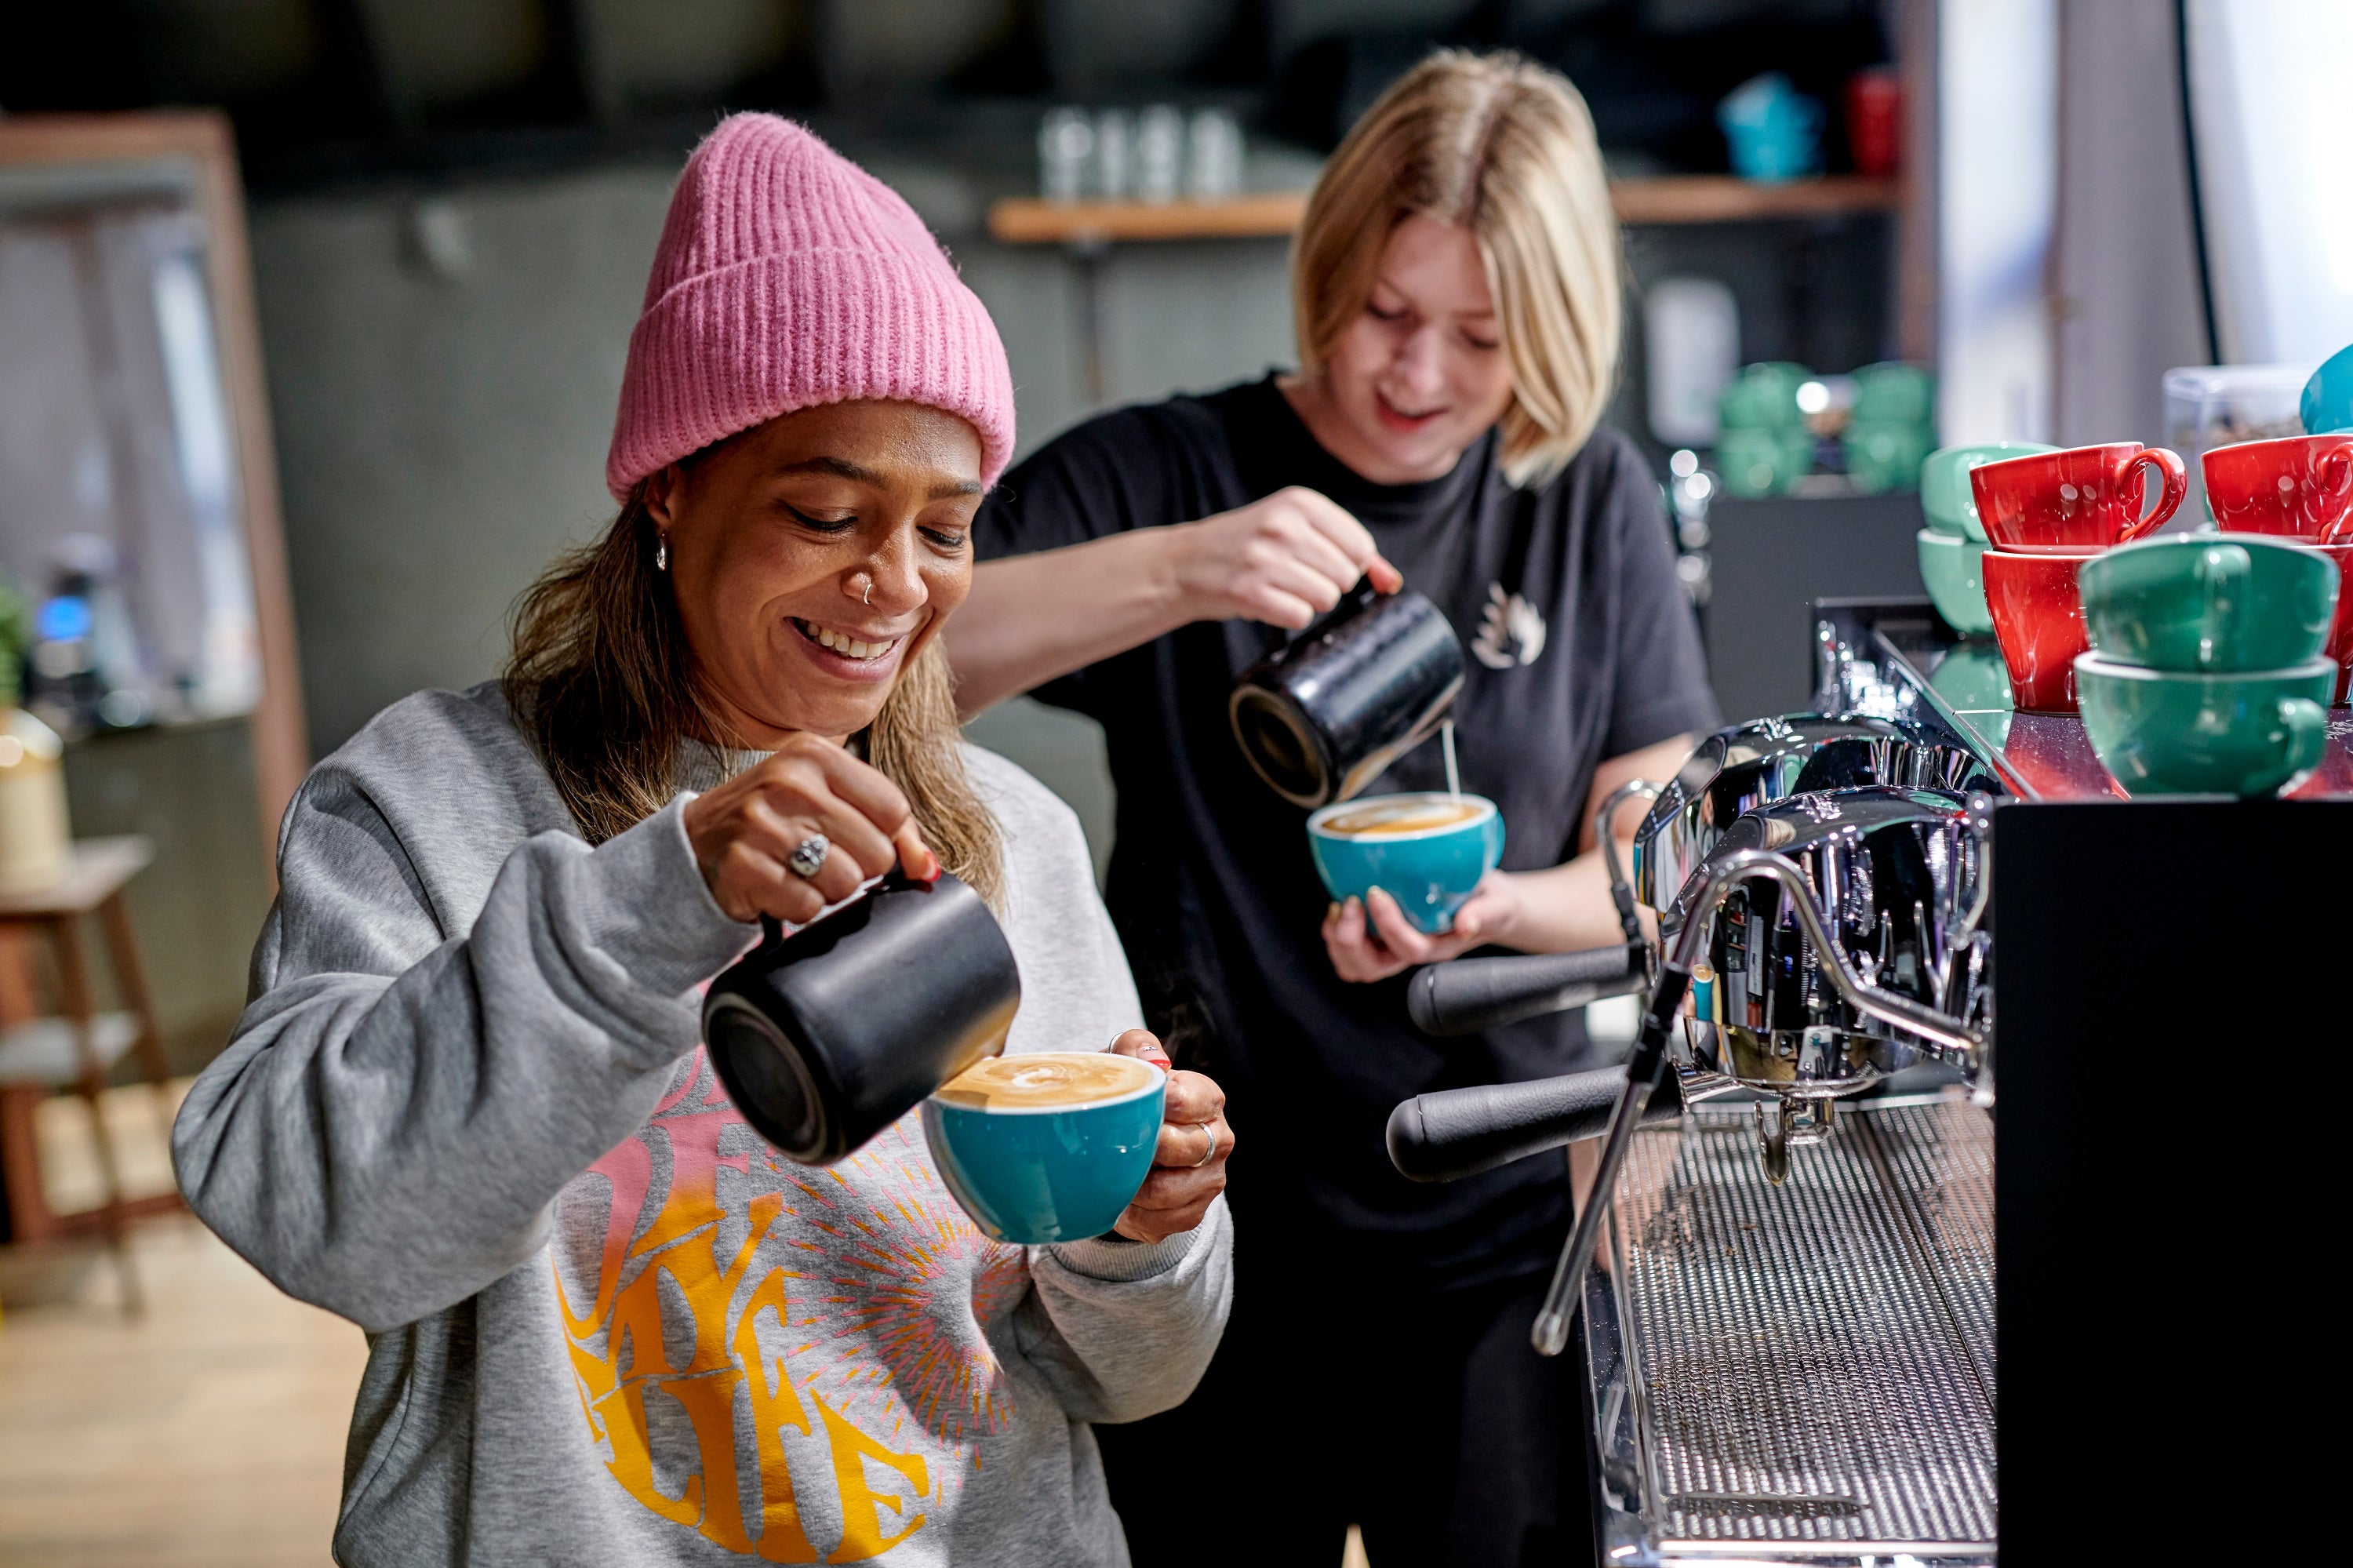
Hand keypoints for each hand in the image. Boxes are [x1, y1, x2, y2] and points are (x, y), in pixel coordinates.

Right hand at [683, 733, 938, 924]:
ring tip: (798, 873)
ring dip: (828, 891)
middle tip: (821, 859)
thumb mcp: (828, 800)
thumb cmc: (776, 820)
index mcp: (815, 755)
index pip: (894, 810)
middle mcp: (787, 782)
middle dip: (857, 869)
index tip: (863, 843)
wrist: (695, 843)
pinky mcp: (742, 867)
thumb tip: (927, 868)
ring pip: (845, 883)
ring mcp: (760, 824)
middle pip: (876, 853)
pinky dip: (799, 908)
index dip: (890, 840)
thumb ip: (888, 827)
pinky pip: (807, 907)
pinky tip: (777, 888)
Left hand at [1108, 1030, 1230, 1242]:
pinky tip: (1120, 1195)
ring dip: (1131, 1184)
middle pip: (1176, 1149)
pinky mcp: (1191, 1214)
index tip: (1130, 1105)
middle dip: (1139, 1147)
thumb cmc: (1132, 1098)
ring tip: (1112, 1170)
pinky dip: (1130, 1213)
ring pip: (1163, 1192)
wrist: (1132, 1146)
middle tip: (1112, 1142)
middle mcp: (1218, 1140)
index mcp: (1208, 1098)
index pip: (1185, 1101)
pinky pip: (1155, 1222)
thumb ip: (1136, 1046)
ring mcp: (1208, 1181)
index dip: (1153, 1104)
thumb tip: (1152, 1061)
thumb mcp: (1129, 1061)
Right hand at [1168, 486, 1403, 628]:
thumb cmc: (1248, 546)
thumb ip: (1346, 548)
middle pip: (1346, 575)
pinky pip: (1300, 617)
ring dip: (1308, 602)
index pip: (1361, 546)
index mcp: (1299, 502)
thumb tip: (1391, 581)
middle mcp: (1283, 525)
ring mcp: (1265, 558)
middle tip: (1294, 577)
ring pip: (1327, 598)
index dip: (1348, 565)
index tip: (1320, 564)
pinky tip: (1268, 602)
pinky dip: (1288, 617)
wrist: (1185, 563)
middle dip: (1328, 585)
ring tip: (1281, 588)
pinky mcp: (1250, 591)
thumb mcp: (1294, 528)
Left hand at [1321, 872, 1526, 982]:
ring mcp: (1391, 949)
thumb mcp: (1498, 904)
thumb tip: (1465, 925)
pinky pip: (1347, 952)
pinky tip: (1336, 909)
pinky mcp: (1378, 938)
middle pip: (1372, 968)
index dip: (1388, 925)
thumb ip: (1485, 913)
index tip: (1375, 892)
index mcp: (1438, 948)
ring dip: (1337, 941)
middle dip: (1351, 939)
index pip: (1409, 948)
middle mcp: (1410, 953)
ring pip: (1355, 966)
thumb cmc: (1490, 902)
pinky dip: (1333, 934)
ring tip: (1337, 908)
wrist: (1486, 902)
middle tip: (1348, 902)